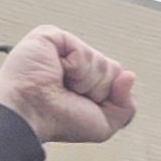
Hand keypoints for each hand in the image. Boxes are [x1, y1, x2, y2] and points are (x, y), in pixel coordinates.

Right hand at [0, 25, 136, 144]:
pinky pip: (83, 51)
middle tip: (69, 94)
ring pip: (101, 61)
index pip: (116, 77)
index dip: (107, 95)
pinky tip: (56, 72)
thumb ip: (126, 104)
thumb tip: (130, 76)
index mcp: (85, 78)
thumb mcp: (103, 124)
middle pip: (113, 68)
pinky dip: (75, 68)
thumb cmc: (57, 120)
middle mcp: (75, 62)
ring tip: (60, 84)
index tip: (81, 104)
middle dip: (97, 89)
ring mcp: (63, 48)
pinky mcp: (51, 36)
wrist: (30, 114)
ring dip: (84, 81)